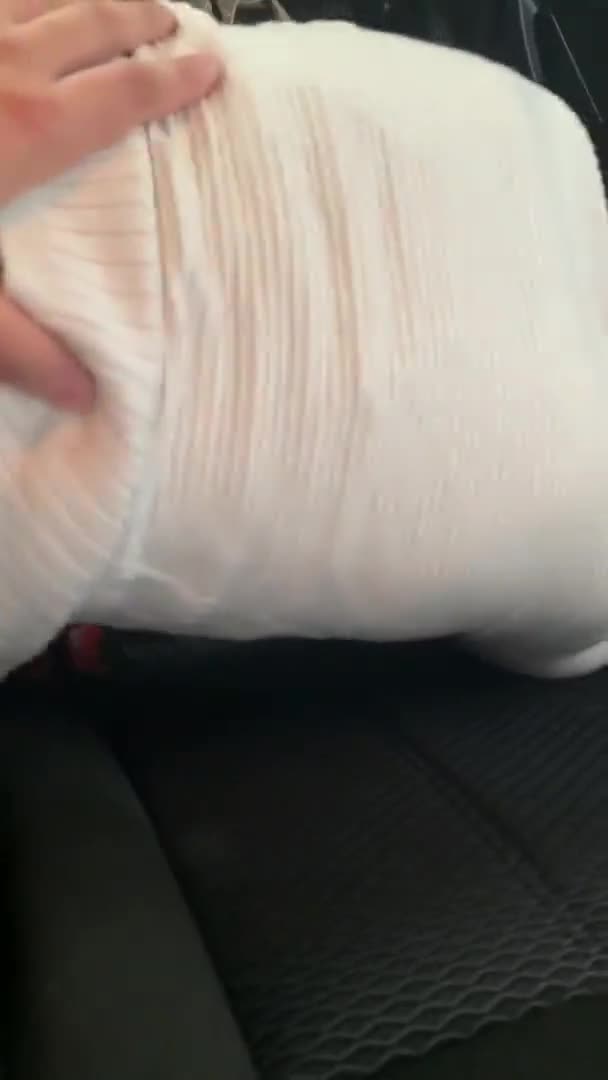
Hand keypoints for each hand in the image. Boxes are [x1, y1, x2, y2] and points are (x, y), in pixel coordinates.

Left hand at [0, 0, 223, 409]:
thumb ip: (21, 350)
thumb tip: (85, 396)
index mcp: (29, 129)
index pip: (123, 96)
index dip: (174, 80)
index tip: (213, 67)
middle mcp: (2, 63)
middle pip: (92, 23)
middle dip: (140, 17)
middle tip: (172, 19)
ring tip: (109, 0)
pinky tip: (16, 4)